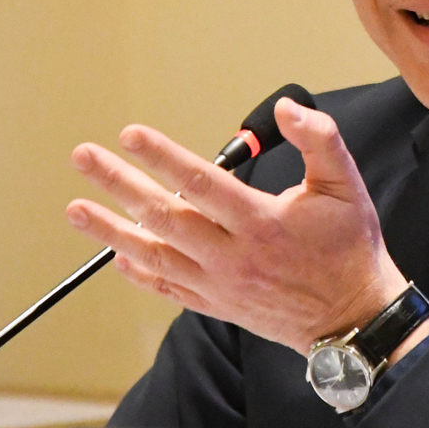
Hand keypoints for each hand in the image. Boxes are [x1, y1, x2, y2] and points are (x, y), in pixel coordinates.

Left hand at [64, 98, 417, 353]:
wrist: (353, 318)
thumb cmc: (349, 247)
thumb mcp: (346, 185)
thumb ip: (319, 139)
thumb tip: (287, 108)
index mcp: (260, 221)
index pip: (200, 182)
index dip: (161, 156)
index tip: (130, 135)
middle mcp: (233, 255)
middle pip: (164, 215)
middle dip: (118, 183)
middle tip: (84, 157)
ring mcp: (220, 284)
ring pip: (154, 254)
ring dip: (110, 230)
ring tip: (75, 209)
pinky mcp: (217, 304)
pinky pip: (168, 288)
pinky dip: (138, 272)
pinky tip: (115, 254)